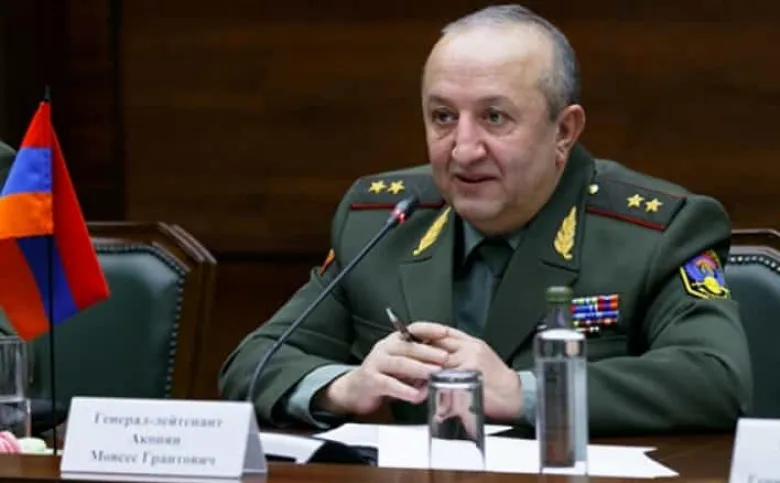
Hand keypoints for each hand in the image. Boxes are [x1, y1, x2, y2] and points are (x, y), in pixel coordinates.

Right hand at [315, 323, 449, 415]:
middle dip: (429, 352)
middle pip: (408, 347)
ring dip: (419, 368)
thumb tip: (446, 364)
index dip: (429, 330)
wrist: (357, 390)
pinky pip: (389, 384)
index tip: (445, 332)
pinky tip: (417, 395)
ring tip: (434, 373)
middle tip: (445, 358)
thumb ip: (421, 362)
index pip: (414, 329)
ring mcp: (376, 363)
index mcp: (395, 341)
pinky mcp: (370, 380)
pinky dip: (404, 390)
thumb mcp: (403, 365)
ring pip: (399, 363)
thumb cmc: (385, 375)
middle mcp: (385, 348)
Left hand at [411, 323, 522, 421]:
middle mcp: (470, 347)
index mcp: (470, 343)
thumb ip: (457, 361)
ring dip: (423, 369)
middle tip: (404, 362)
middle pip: (437, 343)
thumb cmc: (496, 385)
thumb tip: (434, 365)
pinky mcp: (471, 372)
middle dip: (418, 352)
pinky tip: (422, 391)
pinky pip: (446, 377)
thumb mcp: (477, 365)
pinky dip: (432, 384)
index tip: (407, 339)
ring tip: (409, 378)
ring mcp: (470, 358)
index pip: (441, 332)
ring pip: (438, 360)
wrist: (515, 397)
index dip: (423, 335)